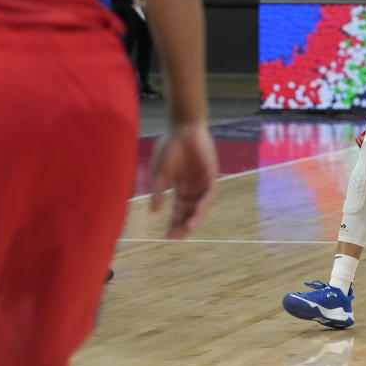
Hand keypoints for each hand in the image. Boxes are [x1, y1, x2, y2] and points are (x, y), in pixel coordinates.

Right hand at [150, 122, 218, 239]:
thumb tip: (154, 212)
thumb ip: (158, 190)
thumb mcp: (159, 172)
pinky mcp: (212, 173)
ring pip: (201, 205)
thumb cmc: (169, 147)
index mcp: (180, 188)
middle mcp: (193, 187)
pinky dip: (204, 202)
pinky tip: (197, 210)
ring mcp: (203, 181)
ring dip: (196, 217)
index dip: (173, 223)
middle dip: (184, 225)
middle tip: (178, 237)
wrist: (182, 127)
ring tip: (188, 229)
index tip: (167, 237)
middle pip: (190, 211)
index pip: (178, 210)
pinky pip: (210, 191)